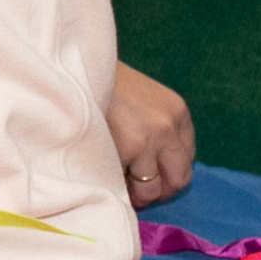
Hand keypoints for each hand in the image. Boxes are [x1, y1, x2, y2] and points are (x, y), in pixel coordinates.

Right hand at [108, 61, 194, 207]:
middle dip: (157, 191)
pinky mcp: (128, 147)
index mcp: (177, 112)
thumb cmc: (101, 83)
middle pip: (178, 179)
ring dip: (134, 194)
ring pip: (151, 190)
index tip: (148, 178)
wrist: (73, 65)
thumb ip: (154, 127)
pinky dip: (113, 185)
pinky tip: (101, 171)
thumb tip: (154, 170)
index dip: (167, 174)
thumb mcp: (141, 100)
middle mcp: (169, 126)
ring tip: (116, 187)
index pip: (187, 160)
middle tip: (135, 192)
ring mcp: (150, 138)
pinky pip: (124, 184)